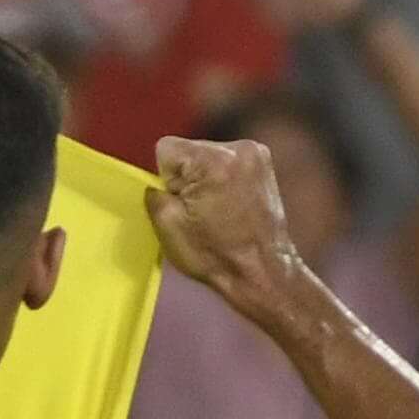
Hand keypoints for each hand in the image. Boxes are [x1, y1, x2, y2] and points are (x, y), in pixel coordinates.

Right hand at [145, 133, 308, 307]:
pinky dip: (220, 178)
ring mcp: (256, 153)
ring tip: (214, 209)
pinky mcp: (264, 163)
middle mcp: (239, 149)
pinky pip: (225, 162)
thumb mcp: (168, 227)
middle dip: (185, 176)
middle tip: (196, 210)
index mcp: (213, 161)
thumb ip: (154, 194)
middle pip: (189, 150)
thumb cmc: (214, 254)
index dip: (165, 177)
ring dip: (203, 177)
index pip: (166, 148)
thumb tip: (154, 183)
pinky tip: (227, 203)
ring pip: (206, 155)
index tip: (180, 202)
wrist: (260, 269)